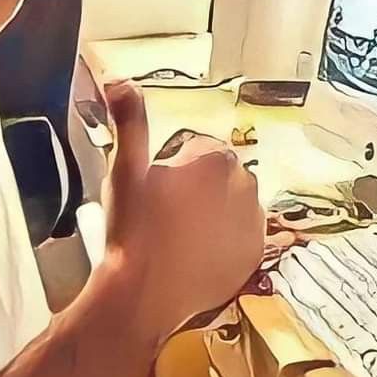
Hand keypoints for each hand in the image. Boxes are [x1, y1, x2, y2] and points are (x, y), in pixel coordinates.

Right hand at [102, 82, 264, 340]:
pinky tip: (198, 251)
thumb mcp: (126, 170)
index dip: (173, 167)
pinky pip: (241, 234)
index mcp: (216, 158)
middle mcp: (245, 184)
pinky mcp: (256, 254)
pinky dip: (225, 238)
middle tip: (164, 212)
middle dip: (196, 186)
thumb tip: (121, 81)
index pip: (196, 148)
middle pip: (217, 174)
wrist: (144, 295)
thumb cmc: (134, 230)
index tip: (157, 189)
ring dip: (212, 210)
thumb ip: (130, 121)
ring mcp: (254, 222)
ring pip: (230, 202)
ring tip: (179, 234)